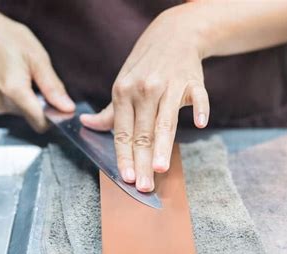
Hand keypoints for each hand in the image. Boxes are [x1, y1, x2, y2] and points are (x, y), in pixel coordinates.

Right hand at [0, 2, 74, 131]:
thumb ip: (53, 87)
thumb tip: (68, 108)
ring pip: (28, 114)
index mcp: (14, 92)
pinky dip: (27, 99)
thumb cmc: (7, 38)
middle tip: (45, 82)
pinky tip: (23, 80)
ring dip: (37, 101)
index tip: (66, 107)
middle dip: (47, 106)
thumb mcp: (38, 59)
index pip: (41, 122)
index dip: (57, 117)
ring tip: (31, 77)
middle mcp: (3, 103)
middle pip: (36, 118)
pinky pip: (19, 108)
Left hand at [80, 6, 208, 191]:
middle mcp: (143, 89)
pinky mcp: (192, 81)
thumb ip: (109, 111)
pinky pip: (197, 97)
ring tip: (161, 168)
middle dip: (142, 162)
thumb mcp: (123, 84)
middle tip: (146, 186)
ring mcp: (169, 84)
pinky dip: (199, 108)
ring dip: (162, 145)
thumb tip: (86, 124)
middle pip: (142, 132)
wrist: (173, 35)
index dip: (124, 157)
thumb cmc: (145, 65)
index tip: (127, 179)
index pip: (122, 132)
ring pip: (165, 120)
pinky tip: (200, 124)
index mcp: (123, 92)